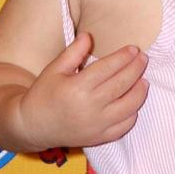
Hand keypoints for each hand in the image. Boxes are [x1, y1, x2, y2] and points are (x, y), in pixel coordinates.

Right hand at [12, 33, 148, 150]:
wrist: (32, 127)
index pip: (109, 68)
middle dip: (136, 68)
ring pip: (129, 106)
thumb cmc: (43, 94)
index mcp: (77, 88)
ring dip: (140, 90)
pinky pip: (124, 126)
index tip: (134, 48)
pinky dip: (133, 113)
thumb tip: (89, 36)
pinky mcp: (98, 137)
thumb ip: (74, 52)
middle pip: (122, 84)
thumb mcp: (54, 69)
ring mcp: (96, 125)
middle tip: (143, 58)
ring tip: (143, 79)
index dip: (124, 56)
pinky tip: (133, 101)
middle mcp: (89, 107)